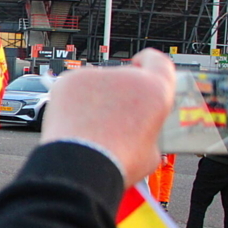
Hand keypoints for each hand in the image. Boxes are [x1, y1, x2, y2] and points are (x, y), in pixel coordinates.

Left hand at [40, 48, 174, 187]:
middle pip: (125, 77)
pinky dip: (73, 101)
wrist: (79, 165)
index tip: (140, 65)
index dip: (149, 63)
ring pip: (98, 84)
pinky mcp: (70, 80)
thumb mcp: (151, 152)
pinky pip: (75, 88)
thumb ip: (147, 131)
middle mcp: (127, 76)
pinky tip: (73, 123)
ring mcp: (96, 76)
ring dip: (96, 99)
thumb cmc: (117, 163)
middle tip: (113, 118)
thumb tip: (139, 133)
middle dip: (119, 93)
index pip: (158, 62)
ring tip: (90, 128)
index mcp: (154, 90)